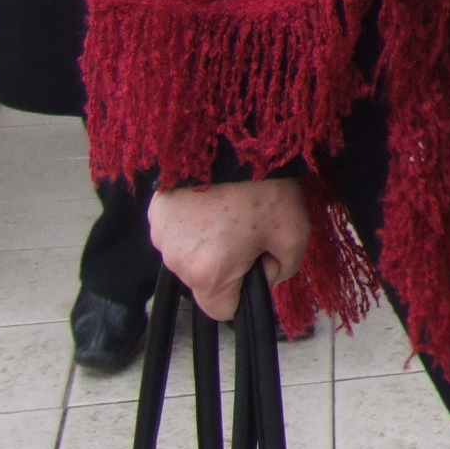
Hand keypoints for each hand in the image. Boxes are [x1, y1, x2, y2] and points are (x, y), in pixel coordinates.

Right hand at [148, 178, 309, 320]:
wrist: (230, 138)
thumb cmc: (263, 189)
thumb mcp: (294, 234)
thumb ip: (285, 269)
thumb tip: (268, 275)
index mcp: (208, 275)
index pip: (222, 311)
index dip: (246, 294)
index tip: (259, 263)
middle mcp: (175, 261)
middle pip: (206, 280)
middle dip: (230, 263)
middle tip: (251, 227)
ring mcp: (160, 235)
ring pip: (191, 254)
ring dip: (210, 240)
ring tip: (232, 207)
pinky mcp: (155, 212)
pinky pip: (178, 230)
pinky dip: (196, 220)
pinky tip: (214, 198)